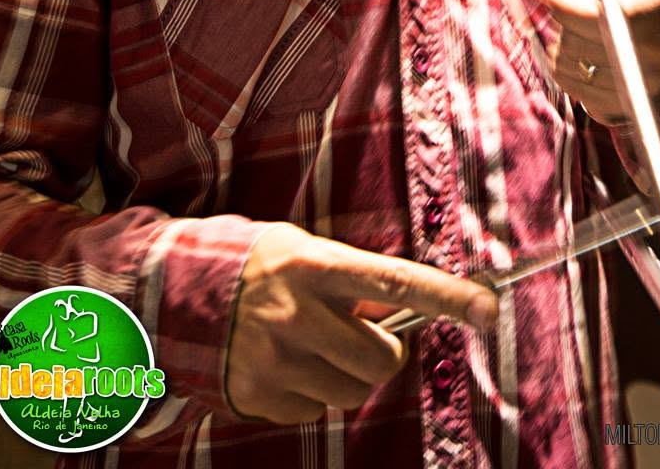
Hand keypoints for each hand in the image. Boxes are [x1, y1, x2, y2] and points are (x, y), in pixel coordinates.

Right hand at [226, 223, 497, 423]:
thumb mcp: (299, 250)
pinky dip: (310, 391)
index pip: (394, 281)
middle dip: (383, 352)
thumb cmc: (252, 263)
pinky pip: (314, 410)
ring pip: (351, 391)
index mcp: (312, 264)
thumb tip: (397, 312)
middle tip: (361, 334)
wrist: (170, 293)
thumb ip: (347, 278)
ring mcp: (276, 359)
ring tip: (313, 344)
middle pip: (381, 358)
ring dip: (346, 373)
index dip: (446, 296)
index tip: (488, 308)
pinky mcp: (259, 396)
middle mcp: (296, 313)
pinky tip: (283, 363)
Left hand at [533, 0, 659, 124]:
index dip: (563, 4)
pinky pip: (571, 85)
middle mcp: (653, 49)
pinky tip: (579, 48)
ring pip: (569, 64)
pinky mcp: (622, 104)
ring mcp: (638, 83)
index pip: (598, 15)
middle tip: (567, 3)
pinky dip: (564, 65)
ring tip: (579, 26)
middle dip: (562, 20)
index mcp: (659, 4)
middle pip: (576, 41)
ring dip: (561, 41)